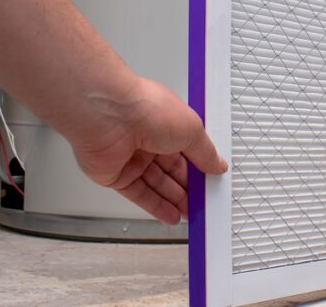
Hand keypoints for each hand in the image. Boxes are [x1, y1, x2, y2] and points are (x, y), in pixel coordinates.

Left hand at [68, 78, 227, 224]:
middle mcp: (149, 139)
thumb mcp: (192, 130)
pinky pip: (139, 194)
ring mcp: (132, 158)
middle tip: (204, 203)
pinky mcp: (116, 175)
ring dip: (175, 201)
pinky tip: (172, 216)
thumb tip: (218, 165)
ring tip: (193, 215)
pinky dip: (156, 207)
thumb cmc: (146, 109)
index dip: (201, 168)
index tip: (213, 182)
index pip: (188, 151)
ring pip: (157, 185)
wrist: (107, 115)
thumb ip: (205, 152)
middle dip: (190, 188)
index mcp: (168, 124)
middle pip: (173, 170)